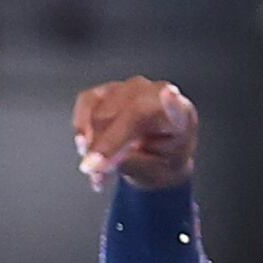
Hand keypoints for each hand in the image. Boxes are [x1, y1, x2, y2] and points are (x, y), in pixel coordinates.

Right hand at [73, 75, 197, 190]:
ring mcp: (130, 88)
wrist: (155, 157)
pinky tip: (85, 147)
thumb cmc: (162, 163)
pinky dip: (81, 127)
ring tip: (97, 171)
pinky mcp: (107, 90)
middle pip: (125, 114)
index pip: (175, 107)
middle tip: (97, 174)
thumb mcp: (156, 174)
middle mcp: (155, 94)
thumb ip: (132, 164)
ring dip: (92, 144)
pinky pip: (86, 103)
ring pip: (101, 111)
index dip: (170, 102)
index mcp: (180, 115)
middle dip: (104, 146)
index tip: (170, 94)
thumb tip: (102, 161)